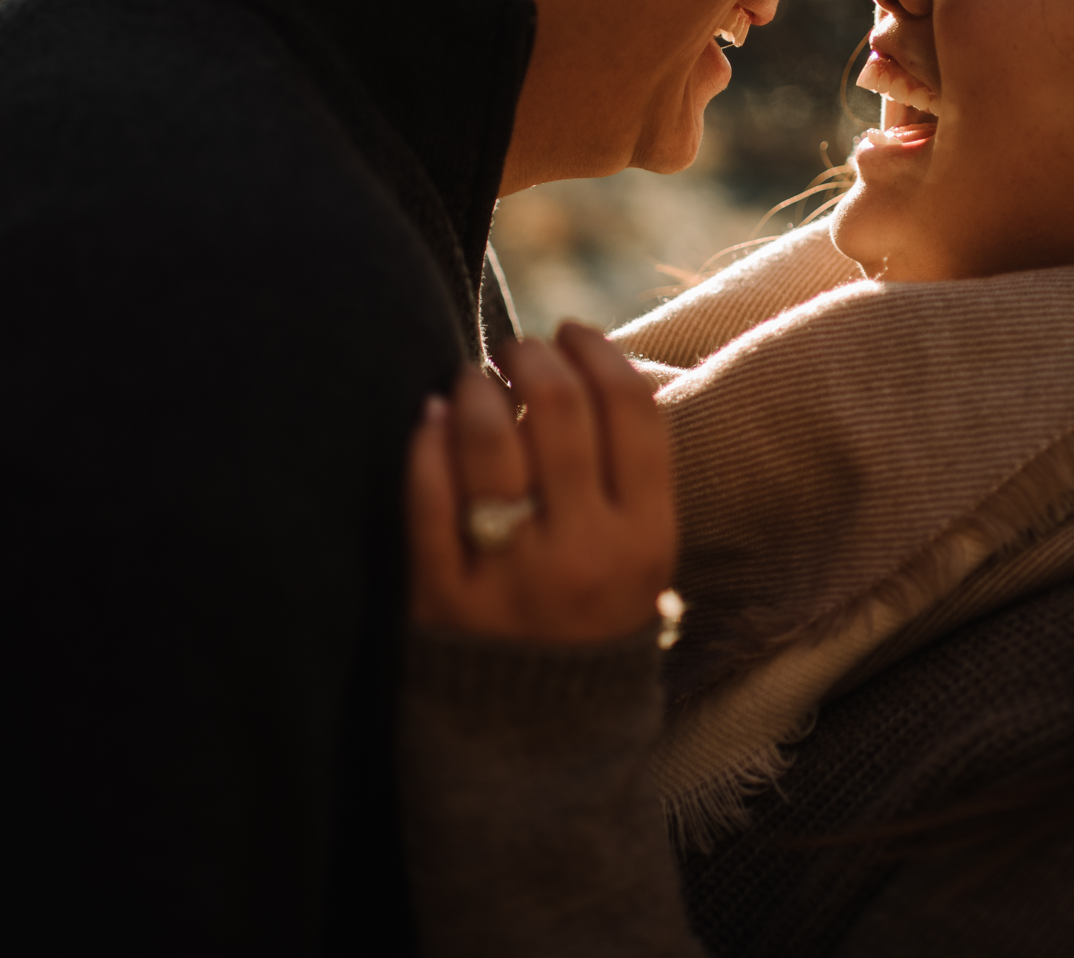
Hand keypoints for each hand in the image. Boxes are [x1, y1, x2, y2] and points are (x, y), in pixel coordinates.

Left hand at [406, 322, 675, 642]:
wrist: (542, 741)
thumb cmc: (593, 616)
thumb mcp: (642, 556)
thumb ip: (632, 473)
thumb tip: (598, 361)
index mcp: (646, 539)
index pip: (632, 410)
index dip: (599, 352)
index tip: (573, 333)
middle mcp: (584, 555)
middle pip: (559, 409)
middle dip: (531, 355)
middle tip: (515, 347)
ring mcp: (512, 579)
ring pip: (489, 443)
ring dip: (478, 386)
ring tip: (474, 378)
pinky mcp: (444, 600)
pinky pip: (428, 497)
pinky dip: (427, 442)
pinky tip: (432, 417)